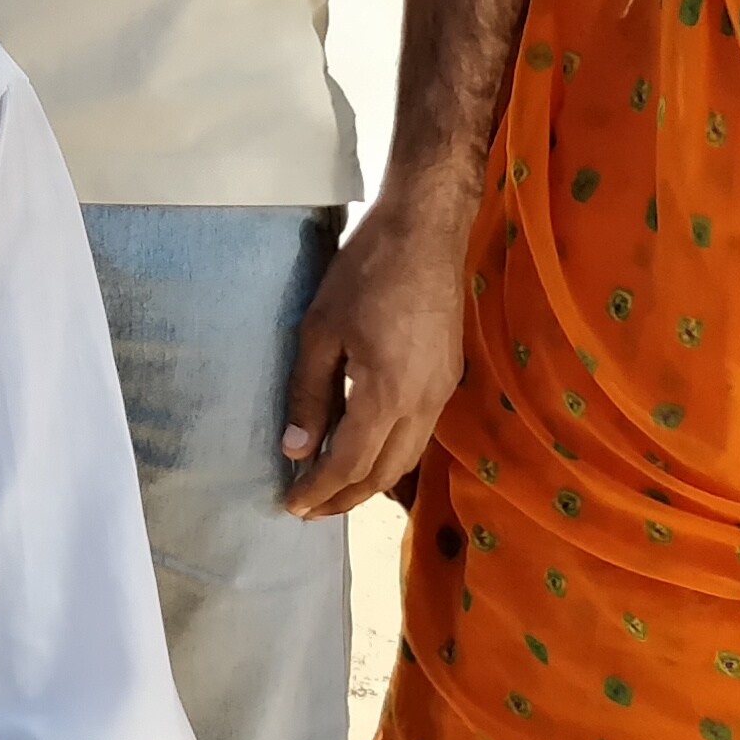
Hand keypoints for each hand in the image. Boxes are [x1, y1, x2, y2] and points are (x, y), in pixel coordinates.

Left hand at [277, 185, 461, 516]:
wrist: (426, 231)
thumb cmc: (365, 271)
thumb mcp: (319, 330)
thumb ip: (307, 394)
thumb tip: (295, 449)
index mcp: (388, 393)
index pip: (350, 464)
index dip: (319, 490)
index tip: (291, 505)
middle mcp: (424, 402)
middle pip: (385, 473)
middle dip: (346, 498)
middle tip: (309, 508)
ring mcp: (442, 391)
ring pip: (408, 457)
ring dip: (370, 480)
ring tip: (333, 487)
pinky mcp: (448, 377)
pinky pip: (420, 432)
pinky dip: (390, 453)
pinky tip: (365, 447)